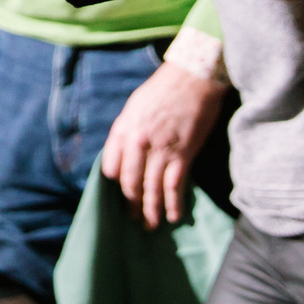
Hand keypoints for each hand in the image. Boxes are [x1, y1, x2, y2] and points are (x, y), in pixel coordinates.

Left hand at [97, 63, 227, 228]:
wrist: (193, 79)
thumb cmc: (163, 89)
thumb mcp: (134, 107)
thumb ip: (127, 131)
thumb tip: (124, 154)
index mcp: (122, 130)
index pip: (110, 167)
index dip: (115, 183)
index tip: (120, 193)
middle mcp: (137, 143)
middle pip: (130, 183)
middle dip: (131, 204)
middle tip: (134, 219)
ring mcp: (160, 151)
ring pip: (151, 189)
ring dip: (151, 210)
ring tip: (150, 225)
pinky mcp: (183, 155)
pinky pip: (174, 186)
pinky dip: (173, 204)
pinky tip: (172, 216)